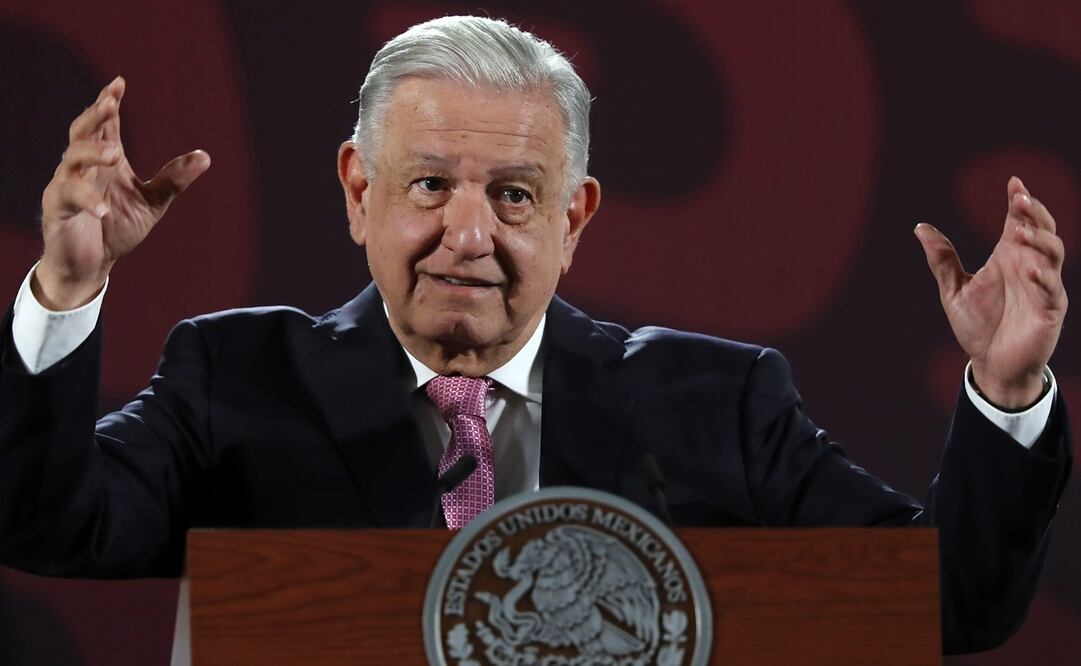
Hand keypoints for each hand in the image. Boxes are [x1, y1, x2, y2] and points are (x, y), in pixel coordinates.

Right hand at [35, 76, 210, 309]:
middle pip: (82, 132)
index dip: (109, 103)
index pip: (105, 125)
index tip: (119, 83)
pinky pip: (68, 197)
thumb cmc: (116, 228)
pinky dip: (88, 200)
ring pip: (72, 158)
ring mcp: (66, 185)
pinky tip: (104, 208)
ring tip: (114, 153)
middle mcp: (82, 167)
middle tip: (110, 104)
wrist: (91, 264)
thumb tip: (205, 157)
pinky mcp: (57, 208)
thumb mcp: (152, 203)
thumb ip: (173, 180)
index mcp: (106, 161)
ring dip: (92, 152)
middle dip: (95, 116)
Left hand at [916, 176, 1066, 408]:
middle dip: (1035, 212)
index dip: (1019, 201)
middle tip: (1020, 199)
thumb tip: (920, 227)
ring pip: (1053, 253)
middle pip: (1042, 230)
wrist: (990, 364)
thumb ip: (942, 260)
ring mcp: (1043, 287)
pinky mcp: (1050, 309)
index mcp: (1008, 257)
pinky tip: (1029, 270)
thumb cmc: (977, 326)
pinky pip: (1052, 289)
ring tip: (1021, 231)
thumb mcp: (953, 290)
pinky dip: (1043, 277)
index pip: (1019, 221)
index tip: (1013, 182)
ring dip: (1041, 239)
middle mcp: (1029, 266)